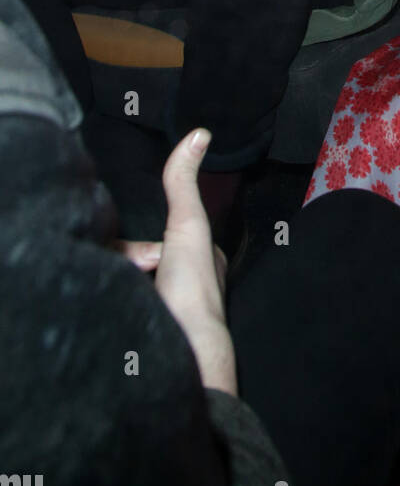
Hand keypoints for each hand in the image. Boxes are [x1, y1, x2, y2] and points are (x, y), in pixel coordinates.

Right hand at [118, 129, 235, 394]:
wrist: (181, 352)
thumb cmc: (192, 289)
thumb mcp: (188, 225)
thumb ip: (183, 183)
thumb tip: (199, 133)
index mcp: (202, 265)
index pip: (154, 244)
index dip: (137, 249)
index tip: (141, 259)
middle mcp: (187, 291)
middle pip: (134, 265)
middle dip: (124, 268)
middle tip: (132, 279)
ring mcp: (168, 317)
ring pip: (123, 287)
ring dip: (116, 289)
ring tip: (122, 298)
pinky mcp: (148, 337)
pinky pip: (118, 313)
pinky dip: (111, 309)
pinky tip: (112, 312)